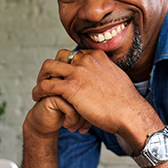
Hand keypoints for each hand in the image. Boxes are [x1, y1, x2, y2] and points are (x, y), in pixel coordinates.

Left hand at [32, 49, 148, 135]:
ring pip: (48, 67)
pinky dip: (38, 91)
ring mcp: (77, 72)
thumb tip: (104, 78)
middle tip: (47, 81)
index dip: (65, 65)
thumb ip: (106, 74)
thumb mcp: (116, 78)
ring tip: (39, 90)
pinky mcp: (71, 87)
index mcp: (97, 56)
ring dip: (41, 78)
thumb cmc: (126, 103)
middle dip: (51, 69)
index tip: (62, 77)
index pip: (73, 54)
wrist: (130, 113)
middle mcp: (86, 60)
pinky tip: (37, 98)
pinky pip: (45, 85)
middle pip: (59, 56)